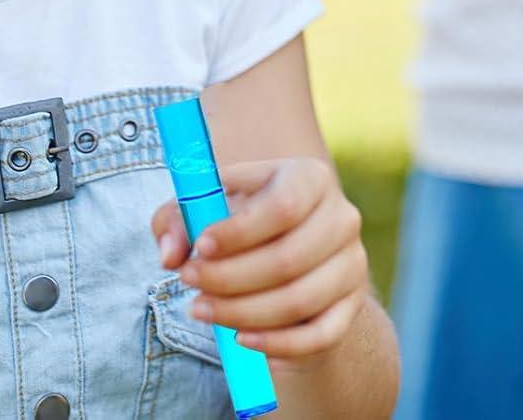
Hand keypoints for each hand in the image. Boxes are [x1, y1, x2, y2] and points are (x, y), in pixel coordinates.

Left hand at [150, 157, 370, 370]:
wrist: (288, 254)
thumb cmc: (240, 223)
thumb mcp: (205, 208)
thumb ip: (177, 219)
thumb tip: (170, 254)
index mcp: (309, 177)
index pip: (282, 206)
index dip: (239, 231)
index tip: (199, 247)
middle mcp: (341, 217)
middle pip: (288, 258)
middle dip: (230, 278)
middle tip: (188, 283)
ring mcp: (352, 264)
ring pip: (299, 300)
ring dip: (243, 313)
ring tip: (201, 311)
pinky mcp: (351, 307)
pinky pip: (318, 336)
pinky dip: (278, 344)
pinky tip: (241, 340)